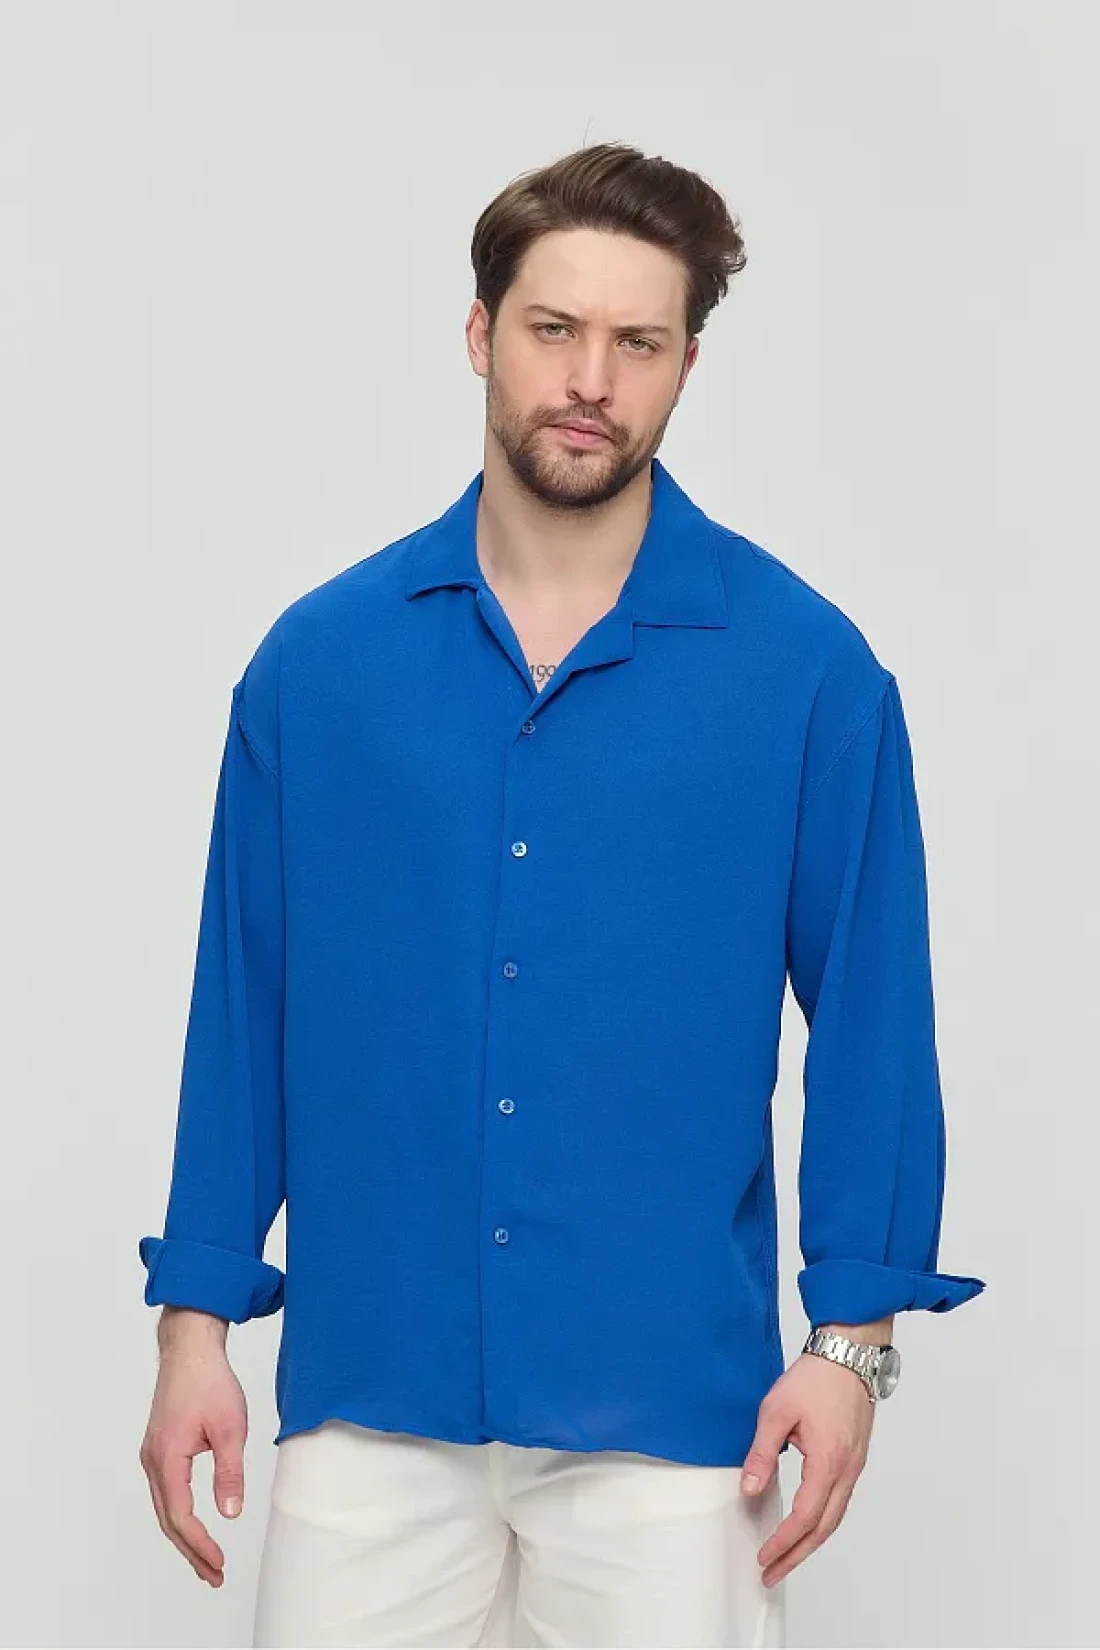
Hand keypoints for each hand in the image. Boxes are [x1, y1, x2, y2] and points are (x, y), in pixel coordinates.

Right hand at [138, 1308, 247, 1586]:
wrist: (190, 1348)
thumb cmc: (210, 1381)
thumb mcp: (230, 1427)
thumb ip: (229, 1472)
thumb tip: (230, 1513)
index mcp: (167, 1458)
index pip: (180, 1516)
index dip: (200, 1544)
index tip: (219, 1563)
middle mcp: (153, 1460)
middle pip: (168, 1519)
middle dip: (191, 1551)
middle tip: (214, 1575)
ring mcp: (153, 1454)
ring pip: (165, 1508)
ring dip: (185, 1536)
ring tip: (207, 1561)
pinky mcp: (159, 1448)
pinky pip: (166, 1492)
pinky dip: (179, 1515)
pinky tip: (194, 1525)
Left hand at [740, 1352, 874, 1587]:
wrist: (849, 1352)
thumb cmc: (815, 1377)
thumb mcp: (776, 1410)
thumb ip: (762, 1452)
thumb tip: (749, 1489)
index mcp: (828, 1462)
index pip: (805, 1517)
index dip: (784, 1542)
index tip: (764, 1558)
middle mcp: (847, 1470)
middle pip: (824, 1528)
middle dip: (797, 1554)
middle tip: (772, 1573)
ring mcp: (854, 1465)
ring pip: (835, 1517)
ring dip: (811, 1541)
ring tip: (787, 1556)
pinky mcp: (854, 1456)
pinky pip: (840, 1500)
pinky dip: (823, 1520)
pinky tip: (807, 1523)